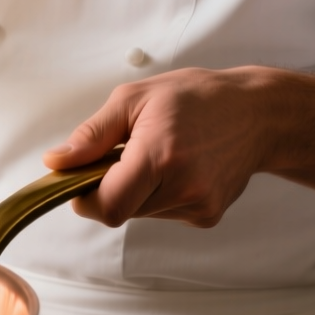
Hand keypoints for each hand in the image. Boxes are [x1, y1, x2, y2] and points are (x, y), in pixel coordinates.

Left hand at [42, 66, 314, 227]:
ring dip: (137, 190)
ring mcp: (199, 205)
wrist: (258, 114)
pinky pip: (165, 213)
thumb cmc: (195, 98)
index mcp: (159, 155)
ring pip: (141, 213)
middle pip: (121, 210)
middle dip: (111, 187)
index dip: (85, 198)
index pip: (107, 206)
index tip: (82, 179)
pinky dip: (160, 195)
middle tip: (126, 153)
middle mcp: (183, 187)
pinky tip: (180, 167)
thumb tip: (56, 163)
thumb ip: (92, 135)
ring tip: (160, 154)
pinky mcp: (208, 216)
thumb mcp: (134, 99)